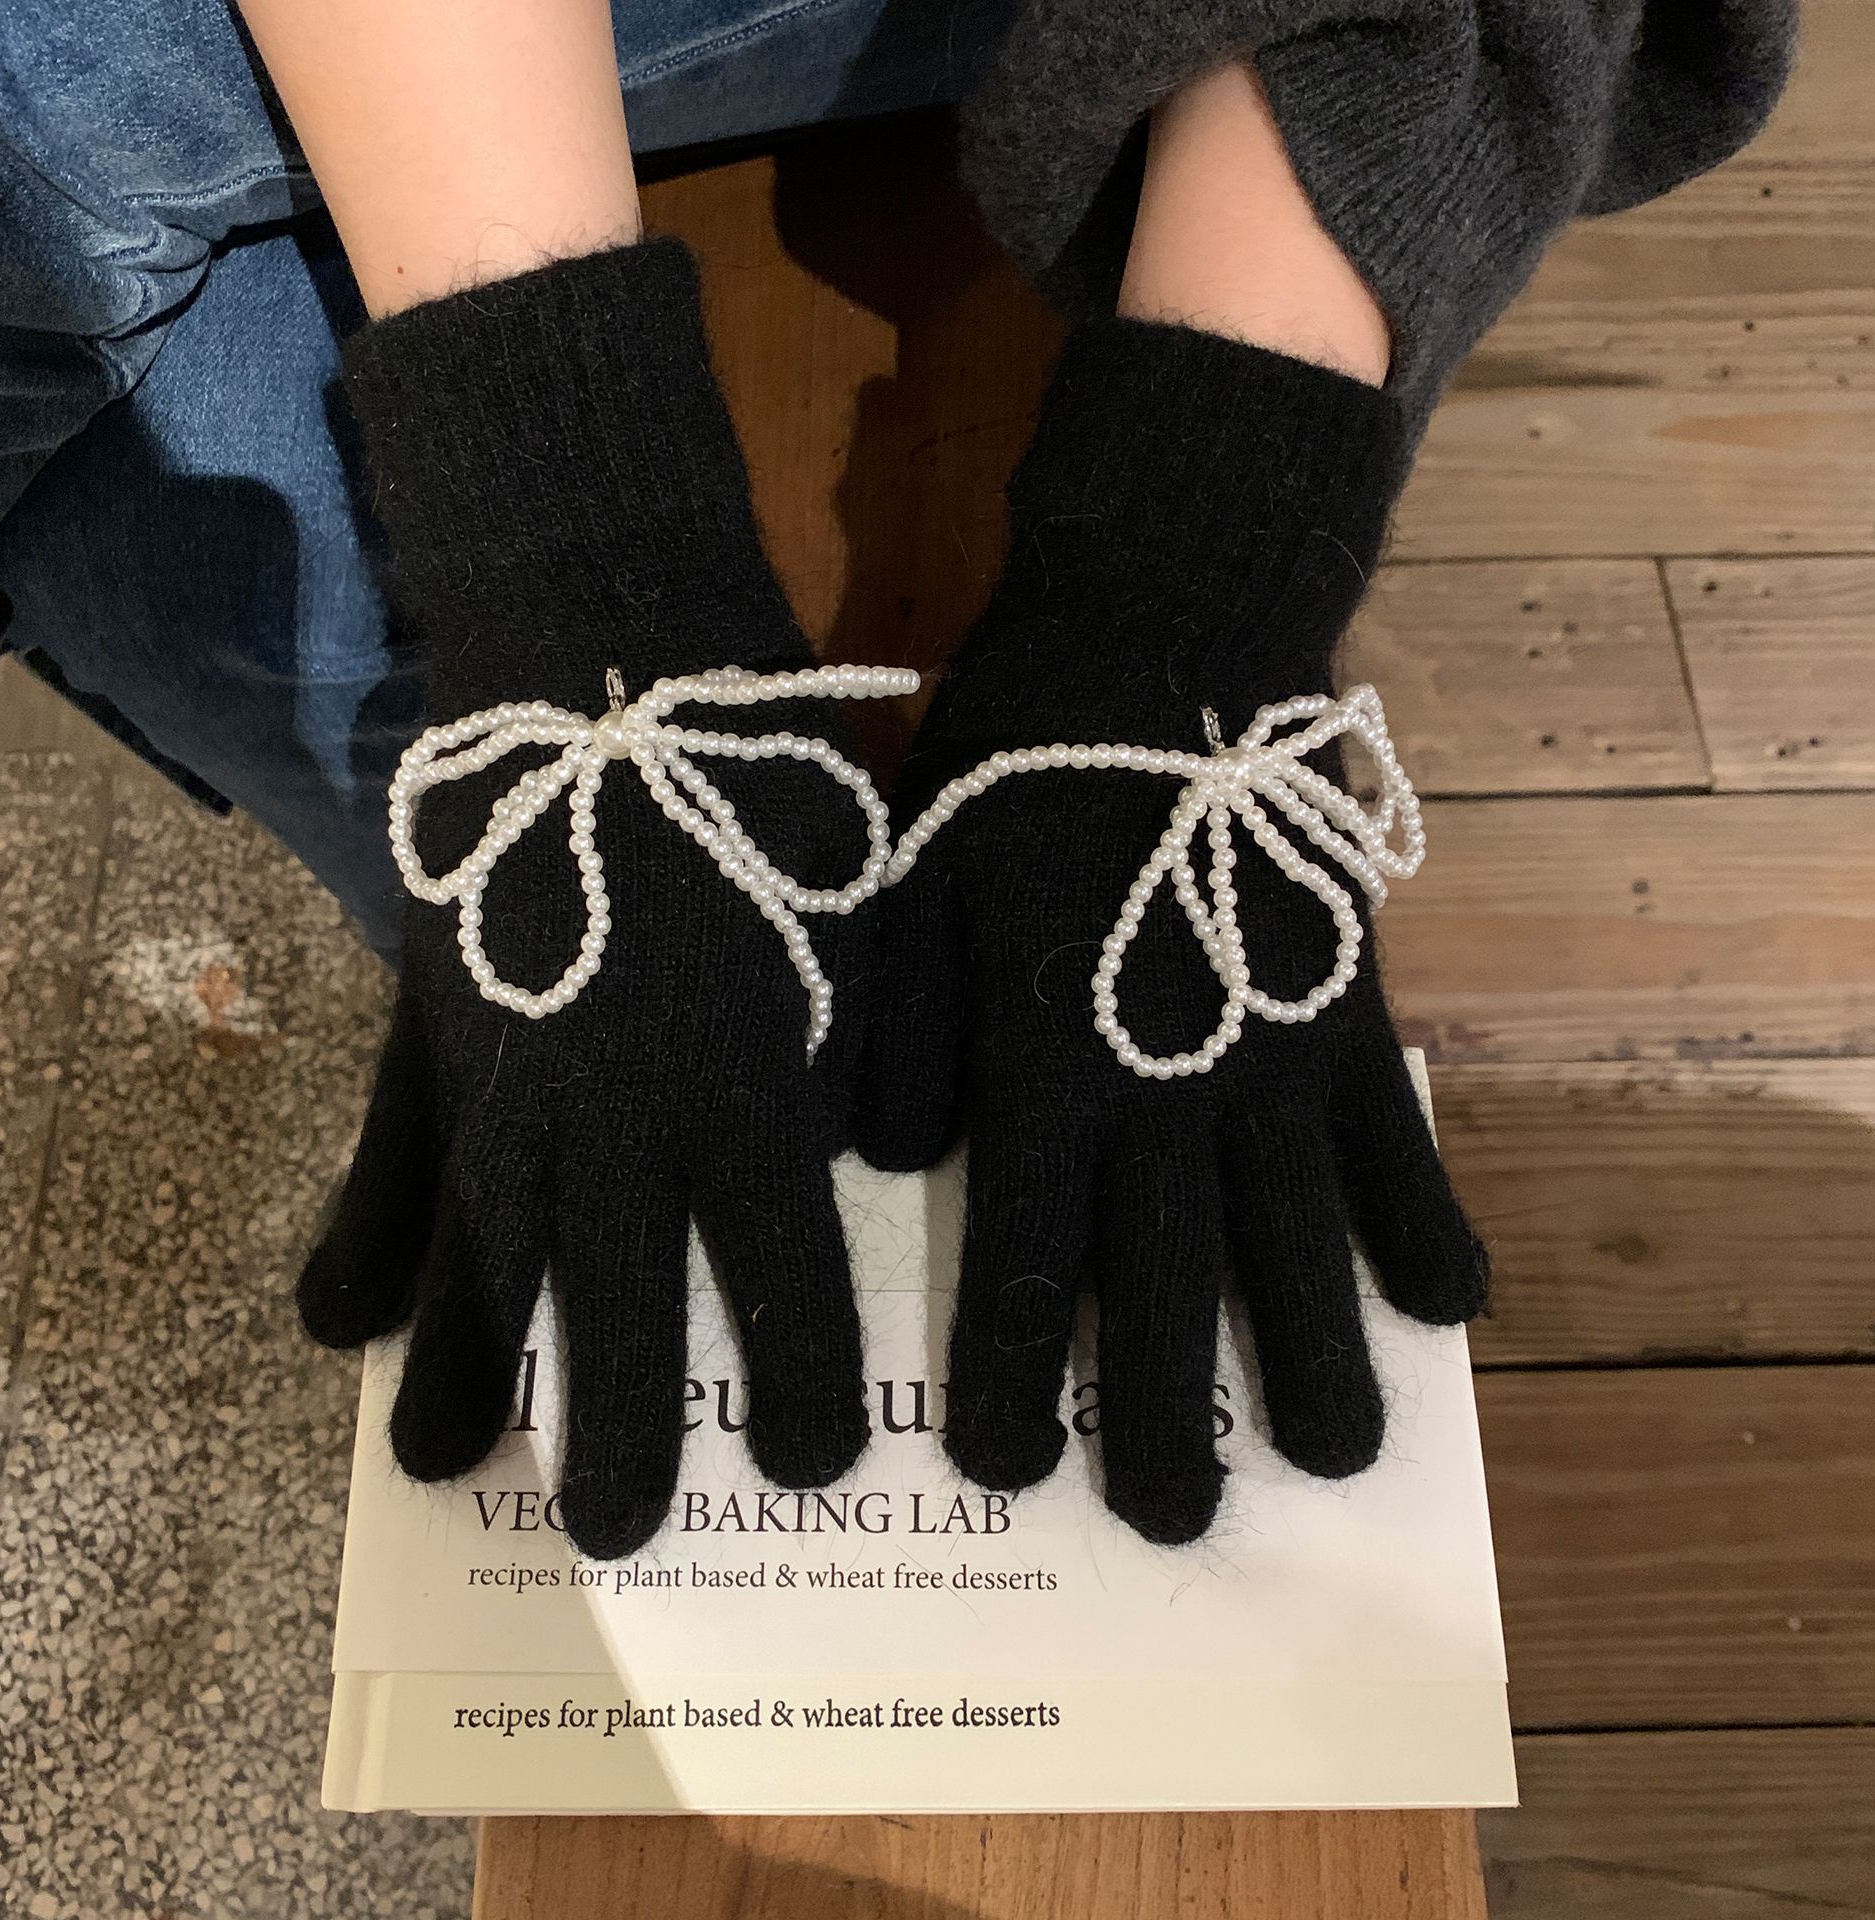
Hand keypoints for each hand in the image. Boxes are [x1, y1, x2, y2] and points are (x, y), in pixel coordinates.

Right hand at [297, 241, 881, 1555]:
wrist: (614, 661)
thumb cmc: (769, 782)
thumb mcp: (860, 918)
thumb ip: (867, 1053)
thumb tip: (865, 1162)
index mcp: (749, 1086)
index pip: (781, 1273)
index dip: (806, 1379)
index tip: (824, 1466)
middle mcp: (621, 1109)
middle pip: (617, 1300)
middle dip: (624, 1419)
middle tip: (620, 1528)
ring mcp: (507, 1071)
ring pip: (486, 1252)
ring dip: (470, 1362)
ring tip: (444, 1464)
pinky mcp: (433, 1020)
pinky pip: (390, 1149)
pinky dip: (365, 1233)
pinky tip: (336, 1322)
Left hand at [858, 324, 1488, 1545]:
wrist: (1156, 644)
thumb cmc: (1011, 770)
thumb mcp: (908, 889)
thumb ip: (896, 1036)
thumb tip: (891, 1167)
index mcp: (1045, 1064)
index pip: (1029, 1257)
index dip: (1018, 1375)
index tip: (1009, 1472)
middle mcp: (1166, 1087)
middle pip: (1170, 1283)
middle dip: (1169, 1412)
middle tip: (1178, 1522)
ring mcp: (1276, 1056)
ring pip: (1301, 1239)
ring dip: (1314, 1355)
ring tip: (1330, 1457)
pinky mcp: (1352, 1011)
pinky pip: (1400, 1139)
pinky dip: (1425, 1221)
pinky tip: (1449, 1305)